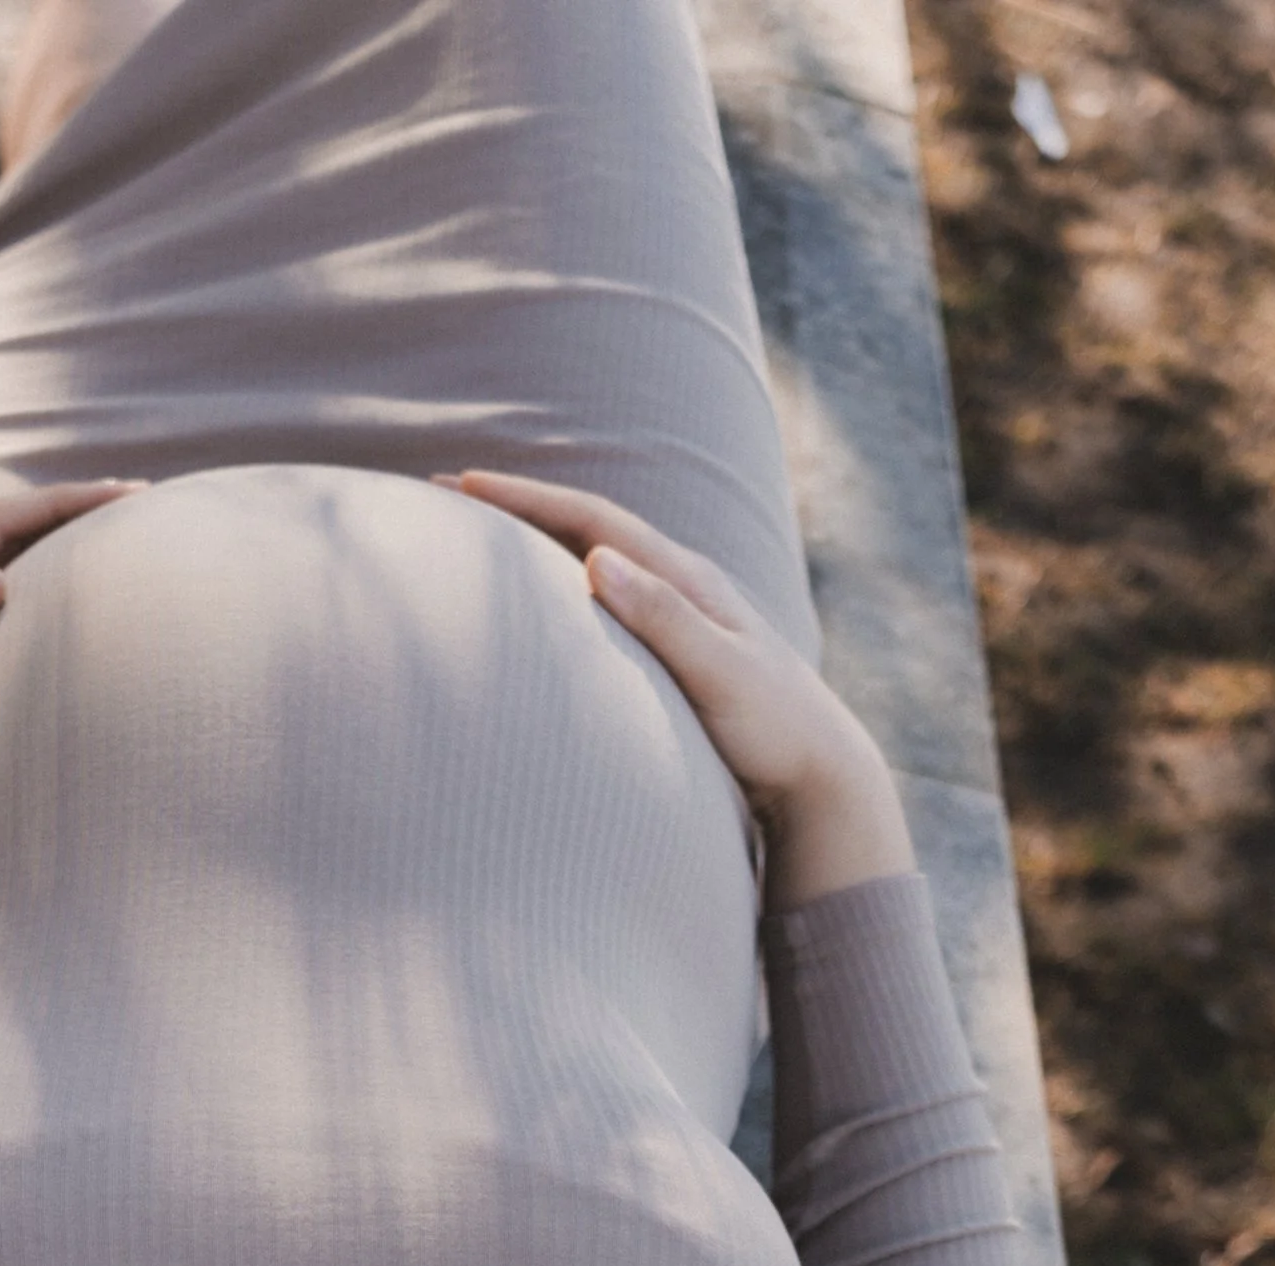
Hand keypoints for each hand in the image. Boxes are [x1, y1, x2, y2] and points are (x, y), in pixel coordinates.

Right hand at [446, 470, 914, 907]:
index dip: (526, 499)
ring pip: (594, 560)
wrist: (824, 772)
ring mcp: (681, 615)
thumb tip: (596, 561)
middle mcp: (683, 585)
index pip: (592, 521)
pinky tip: (541, 599)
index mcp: (687, 579)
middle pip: (587, 528)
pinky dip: (562, 584)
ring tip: (480, 537)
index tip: (464, 485)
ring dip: (537, 542)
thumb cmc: (775, 730)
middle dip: (519, 508)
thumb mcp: (719, 675)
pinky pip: (606, 599)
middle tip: (450, 495)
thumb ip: (662, 619)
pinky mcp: (678, 649)